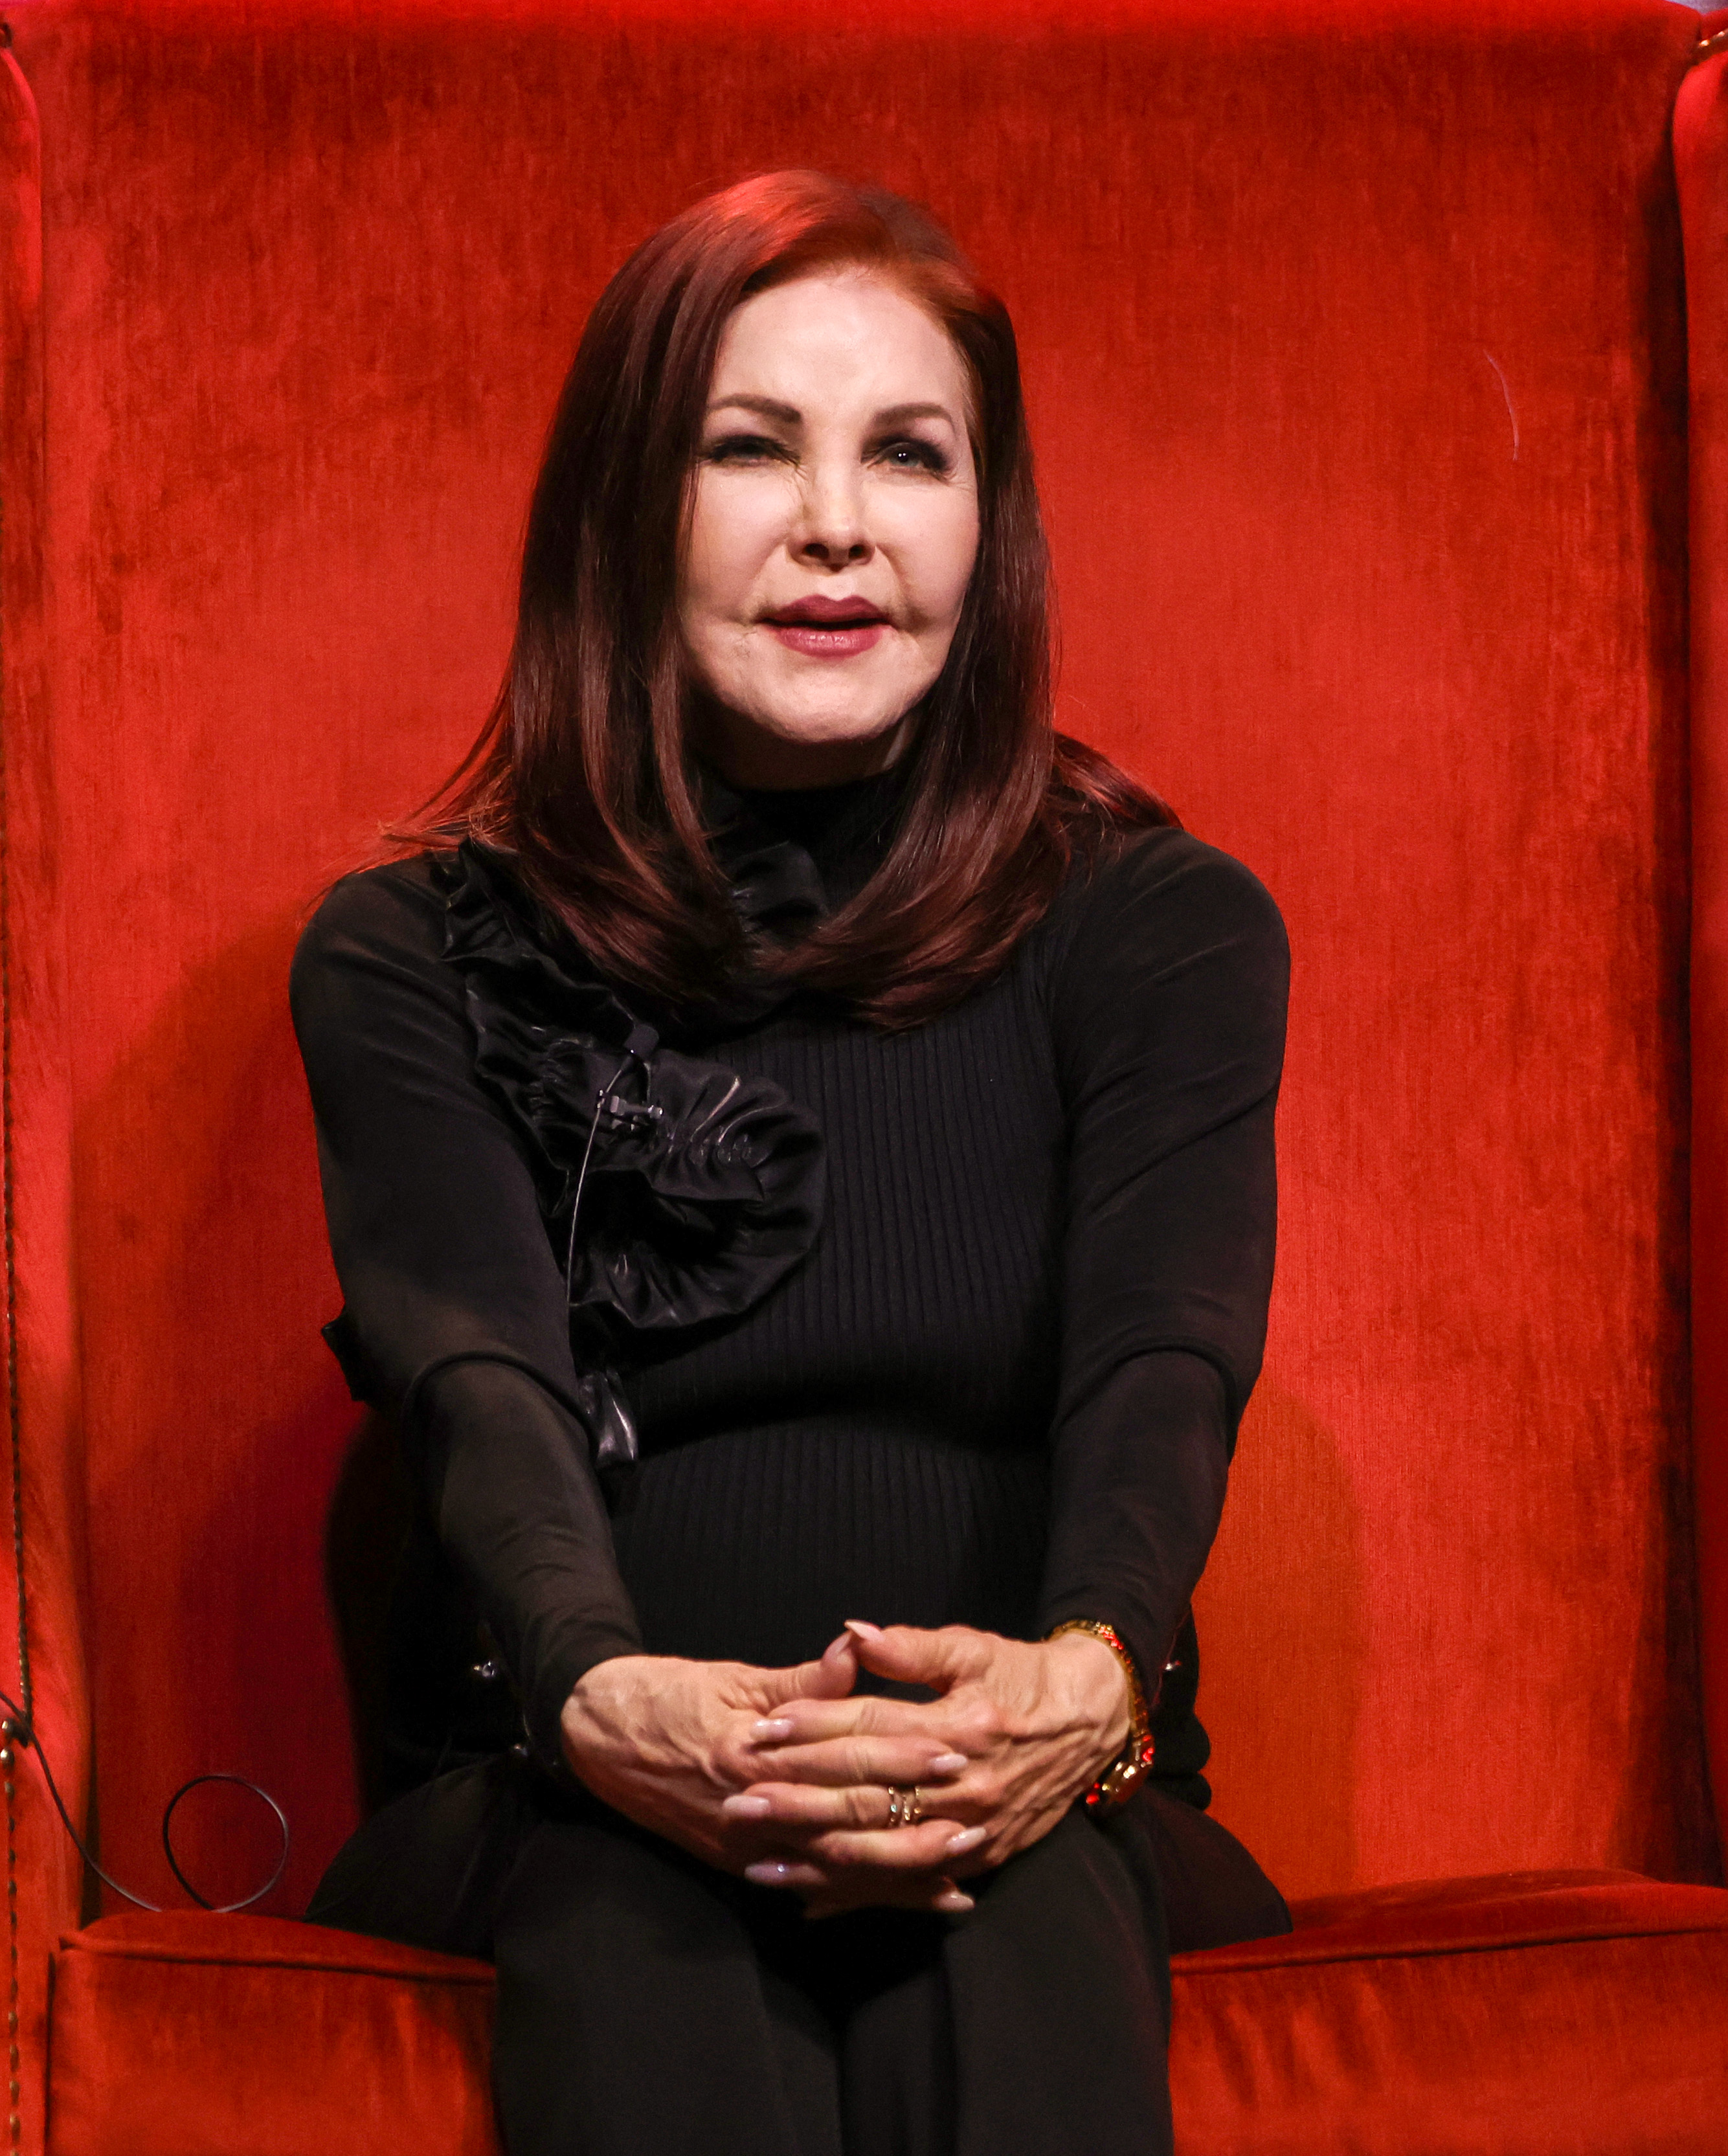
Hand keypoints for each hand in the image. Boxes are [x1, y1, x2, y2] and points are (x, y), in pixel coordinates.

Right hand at [558, 1635, 969, 1887]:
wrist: (593, 1738)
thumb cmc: (664, 1695)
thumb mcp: (732, 1676)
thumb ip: (801, 1679)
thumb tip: (855, 1650)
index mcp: (755, 1751)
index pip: (845, 1755)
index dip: (902, 1754)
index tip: (953, 1747)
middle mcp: (754, 1808)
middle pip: (850, 1818)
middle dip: (915, 1819)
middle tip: (978, 1816)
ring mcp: (747, 1846)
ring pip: (836, 1867)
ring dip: (898, 1874)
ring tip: (957, 1874)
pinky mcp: (740, 1864)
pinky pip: (810, 1887)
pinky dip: (857, 1896)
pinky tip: (899, 1902)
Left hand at [734, 1621, 1128, 1914]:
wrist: (1090, 1721)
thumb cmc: (1021, 1675)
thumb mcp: (971, 1648)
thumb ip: (909, 1647)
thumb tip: (851, 1634)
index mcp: (961, 1726)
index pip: (872, 1729)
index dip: (813, 1727)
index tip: (760, 1729)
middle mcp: (966, 1785)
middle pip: (869, 1798)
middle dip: (797, 1802)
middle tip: (737, 1802)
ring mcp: (973, 1829)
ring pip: (884, 1855)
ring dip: (818, 1862)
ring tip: (758, 1863)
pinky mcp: (979, 1857)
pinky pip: (910, 1884)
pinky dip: (862, 1896)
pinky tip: (811, 1903)